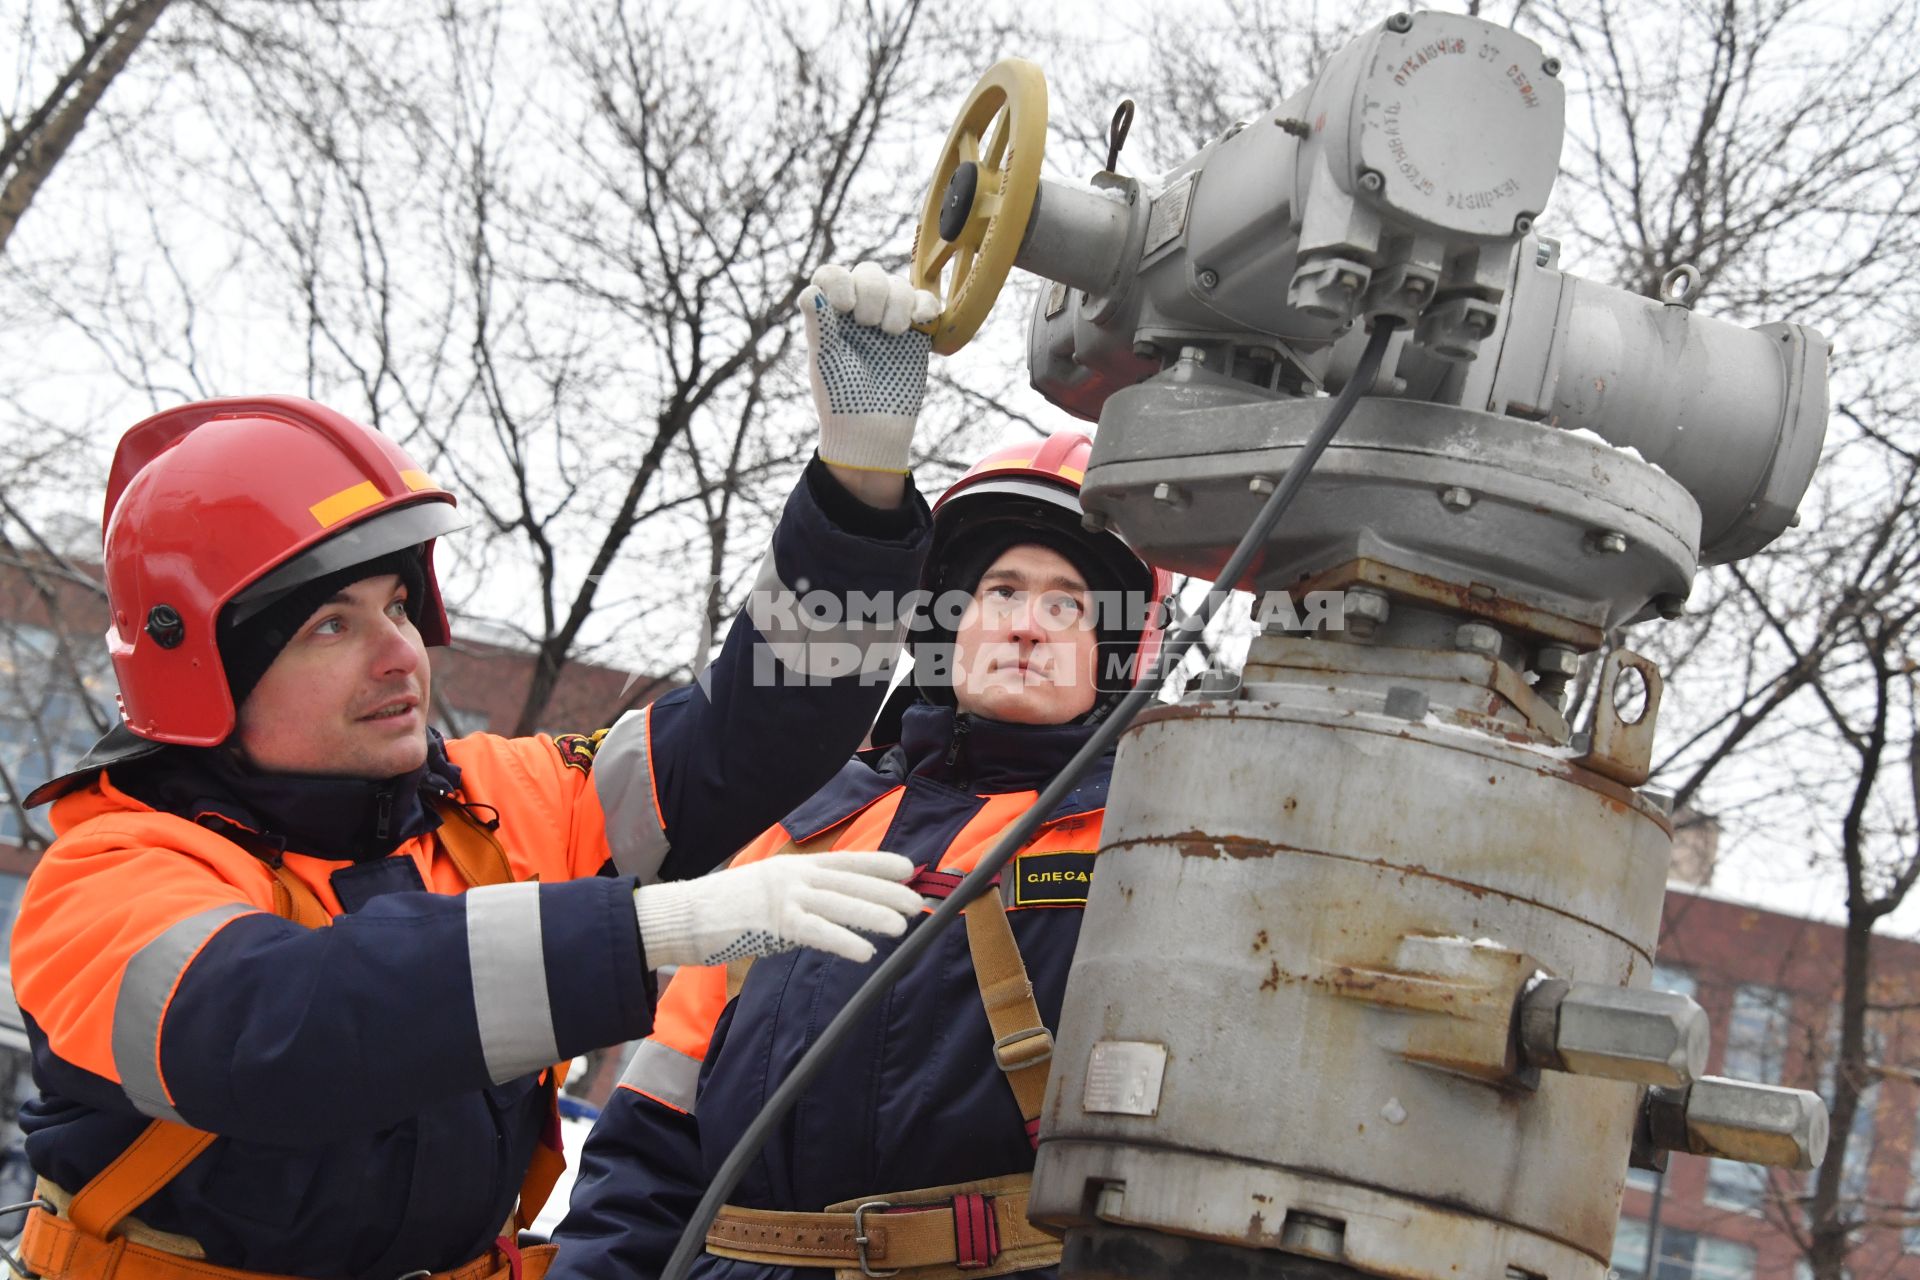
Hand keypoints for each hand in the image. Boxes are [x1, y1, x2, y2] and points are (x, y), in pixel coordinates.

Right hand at [633, 850, 920, 966]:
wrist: (683, 915)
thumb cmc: (724, 908)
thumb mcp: (767, 891)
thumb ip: (799, 898)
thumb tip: (828, 914)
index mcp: (794, 867)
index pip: (846, 861)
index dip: (880, 864)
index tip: (908, 868)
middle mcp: (794, 876)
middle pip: (851, 881)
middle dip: (887, 891)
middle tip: (917, 900)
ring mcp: (785, 897)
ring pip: (841, 904)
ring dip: (874, 915)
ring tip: (903, 926)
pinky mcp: (774, 924)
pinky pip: (817, 933)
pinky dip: (844, 941)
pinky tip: (865, 952)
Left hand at [803, 262, 941, 477]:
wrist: (872, 430)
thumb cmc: (840, 398)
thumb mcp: (824, 361)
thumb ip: (819, 325)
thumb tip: (811, 291)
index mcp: (830, 315)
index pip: (832, 275)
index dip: (840, 281)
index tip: (845, 307)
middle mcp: (858, 312)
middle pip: (869, 273)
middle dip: (872, 292)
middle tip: (869, 324)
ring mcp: (888, 320)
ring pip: (899, 285)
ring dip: (898, 302)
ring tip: (892, 334)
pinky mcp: (916, 333)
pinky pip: (925, 302)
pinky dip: (925, 306)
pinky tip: (918, 325)